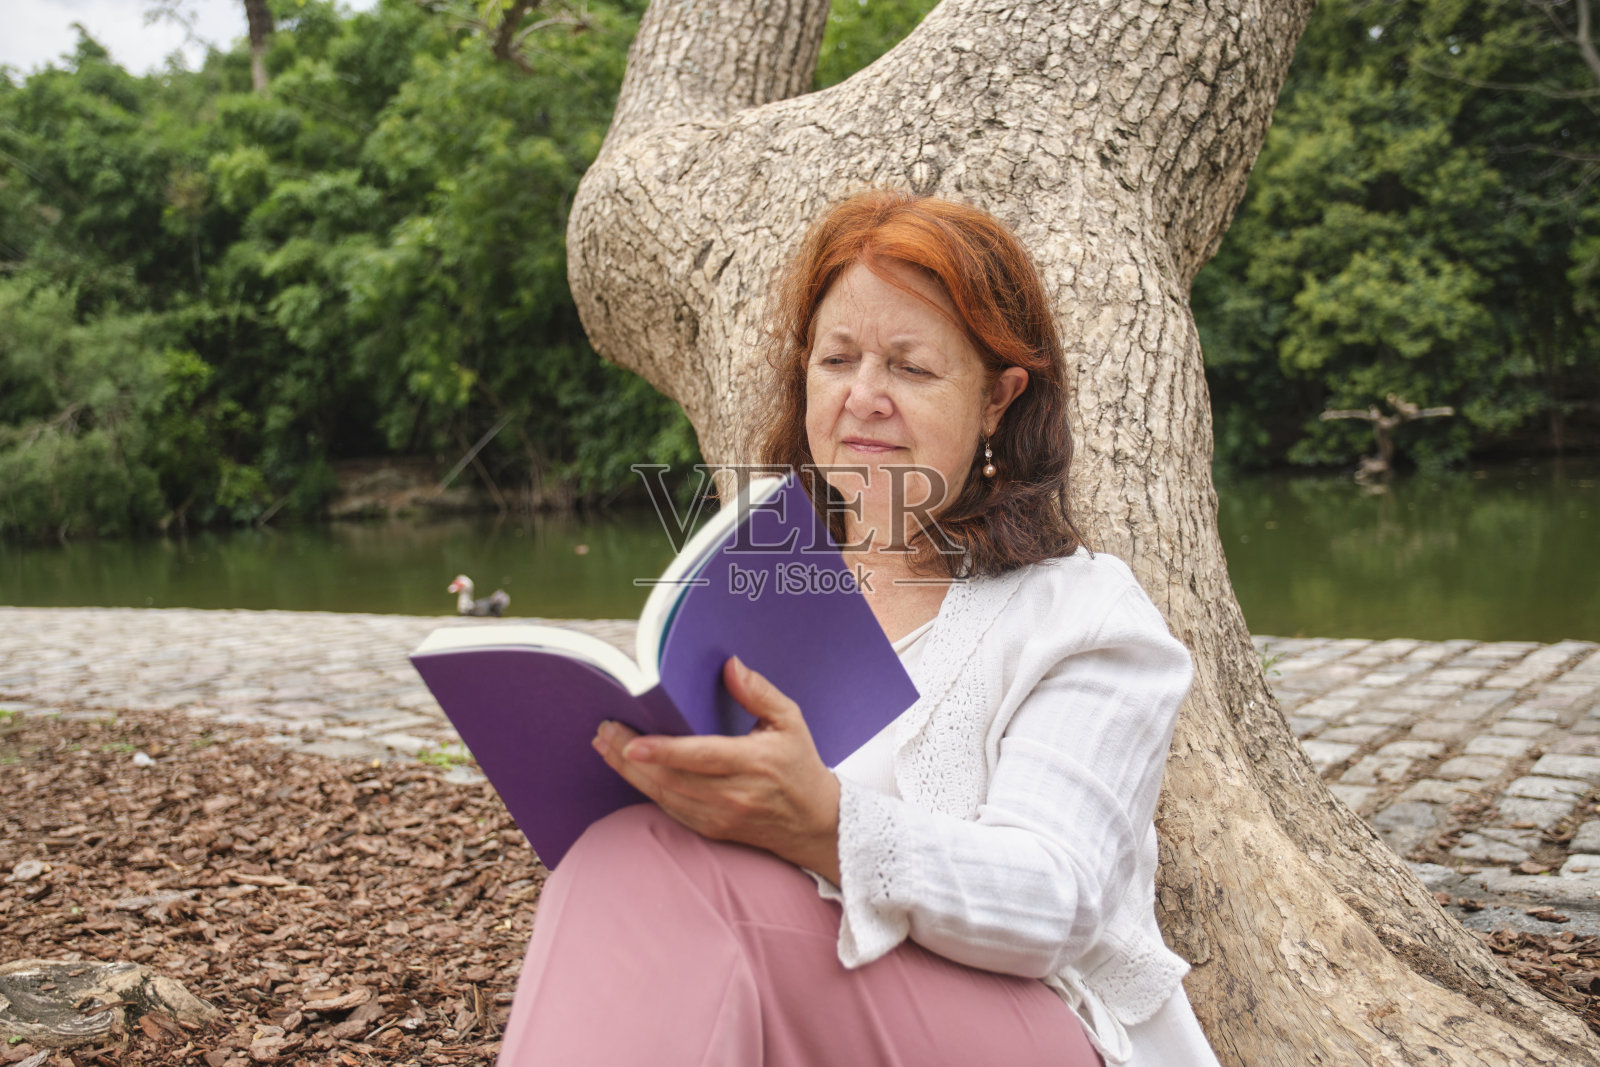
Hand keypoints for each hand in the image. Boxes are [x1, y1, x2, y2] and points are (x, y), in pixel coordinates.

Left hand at [592, 656, 841, 882]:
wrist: (814, 824)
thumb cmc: (800, 766)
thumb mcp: (791, 722)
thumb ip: (760, 692)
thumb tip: (730, 664)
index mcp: (754, 763)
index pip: (701, 757)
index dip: (664, 752)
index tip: (632, 742)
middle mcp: (733, 794)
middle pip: (672, 778)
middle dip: (632, 756)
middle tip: (605, 732)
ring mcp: (719, 816)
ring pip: (664, 795)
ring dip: (630, 773)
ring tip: (606, 746)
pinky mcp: (710, 829)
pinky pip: (670, 809)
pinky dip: (646, 788)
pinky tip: (628, 769)